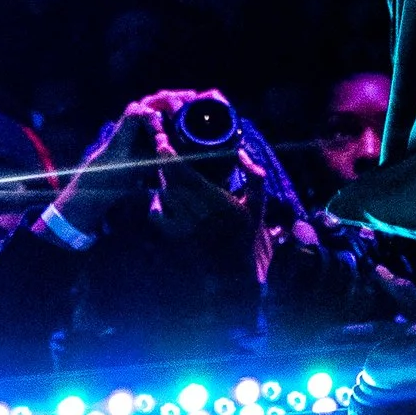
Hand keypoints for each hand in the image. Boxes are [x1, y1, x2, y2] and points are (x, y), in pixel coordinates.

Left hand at [131, 88, 255, 242]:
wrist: (234, 268)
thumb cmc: (246, 231)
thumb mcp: (258, 204)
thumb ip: (255, 177)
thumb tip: (240, 152)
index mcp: (220, 203)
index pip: (189, 178)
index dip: (172, 161)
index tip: (163, 145)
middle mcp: (200, 215)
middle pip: (172, 183)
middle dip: (164, 163)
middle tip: (161, 146)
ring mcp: (185, 226)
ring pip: (165, 195)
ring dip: (163, 178)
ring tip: (165, 167)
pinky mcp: (176, 235)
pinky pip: (157, 215)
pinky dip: (157, 201)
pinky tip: (163, 193)